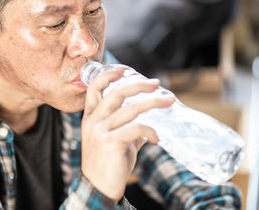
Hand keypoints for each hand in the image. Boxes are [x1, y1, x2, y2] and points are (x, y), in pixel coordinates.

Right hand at [81, 68, 174, 202]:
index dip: (108, 75)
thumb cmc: (107, 164)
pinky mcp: (111, 142)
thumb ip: (127, 129)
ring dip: (153, 103)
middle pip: (116, 93)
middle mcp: (93, 121)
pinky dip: (150, 131)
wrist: (98, 188)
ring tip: (168, 101)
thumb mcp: (113, 141)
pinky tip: (157, 138)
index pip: (94, 88)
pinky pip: (136, 129)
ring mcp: (100, 131)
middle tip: (156, 84)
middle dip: (138, 85)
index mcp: (90, 117)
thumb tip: (148, 126)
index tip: (124, 70)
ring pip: (131, 109)